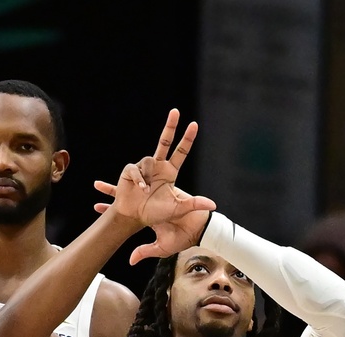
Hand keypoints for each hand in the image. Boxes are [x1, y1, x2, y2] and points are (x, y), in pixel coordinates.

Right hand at [93, 109, 214, 263]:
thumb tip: (213, 205)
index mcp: (170, 172)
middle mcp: (158, 166)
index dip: (187, 139)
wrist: (134, 217)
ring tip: (145, 192)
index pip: (181, 152)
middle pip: (165, 141)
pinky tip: (140, 189)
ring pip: (146, 160)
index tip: (194, 124)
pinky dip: (139, 180)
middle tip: (175, 111)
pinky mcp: (131, 170)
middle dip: (170, 126)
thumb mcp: (177, 208)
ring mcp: (144, 167)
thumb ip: (194, 204)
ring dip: (147, 177)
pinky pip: (135, 169)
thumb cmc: (155, 213)